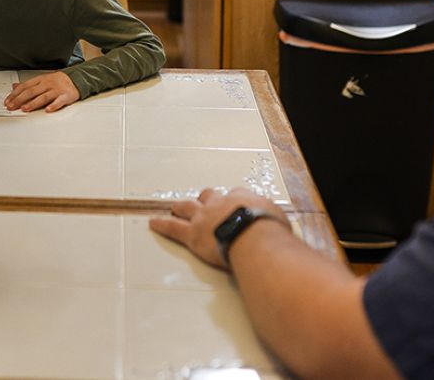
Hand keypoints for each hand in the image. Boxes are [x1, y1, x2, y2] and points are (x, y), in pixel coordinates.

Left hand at [5, 70, 79, 112]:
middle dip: (20, 100)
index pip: (25, 86)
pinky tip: (48, 110)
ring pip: (43, 97)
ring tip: (25, 109)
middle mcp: (47, 84)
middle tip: (11, 106)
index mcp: (40, 80)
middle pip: (31, 92)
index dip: (15, 94)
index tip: (7, 101)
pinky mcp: (65, 96)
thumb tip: (14, 86)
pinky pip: (59, 101)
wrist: (74, 79)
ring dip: (33, 103)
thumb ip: (28, 84)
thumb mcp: (40, 80)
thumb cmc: (56, 81)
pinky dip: (53, 105)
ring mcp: (56, 90)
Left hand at [149, 187, 286, 268]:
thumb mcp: (279, 221)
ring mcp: (204, 217)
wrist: (254, 237)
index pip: (236, 196)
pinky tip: (153, 223)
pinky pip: (173, 227)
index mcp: (243, 198)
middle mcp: (220, 203)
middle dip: (205, 199)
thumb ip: (275, 223)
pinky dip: (162, 224)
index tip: (235, 206)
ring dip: (180, 206)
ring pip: (187, 207)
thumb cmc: (271, 232)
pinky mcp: (192, 234)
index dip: (234, 201)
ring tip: (174, 206)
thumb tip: (281, 233)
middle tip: (202, 200)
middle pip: (208, 196)